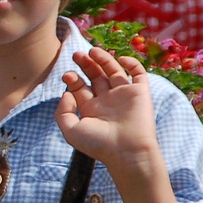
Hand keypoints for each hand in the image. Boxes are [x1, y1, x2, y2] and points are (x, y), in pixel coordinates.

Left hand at [55, 47, 160, 171]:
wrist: (127, 151)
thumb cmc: (99, 144)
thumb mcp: (71, 130)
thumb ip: (62, 112)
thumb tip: (66, 92)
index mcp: (91, 109)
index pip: (80, 88)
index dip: (73, 79)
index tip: (67, 75)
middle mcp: (107, 101)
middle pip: (95, 76)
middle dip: (85, 65)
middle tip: (76, 55)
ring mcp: (124, 96)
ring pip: (113, 71)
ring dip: (104, 59)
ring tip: (92, 51)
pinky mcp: (140, 93)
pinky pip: (138, 74)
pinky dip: (131, 63)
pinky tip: (120, 59)